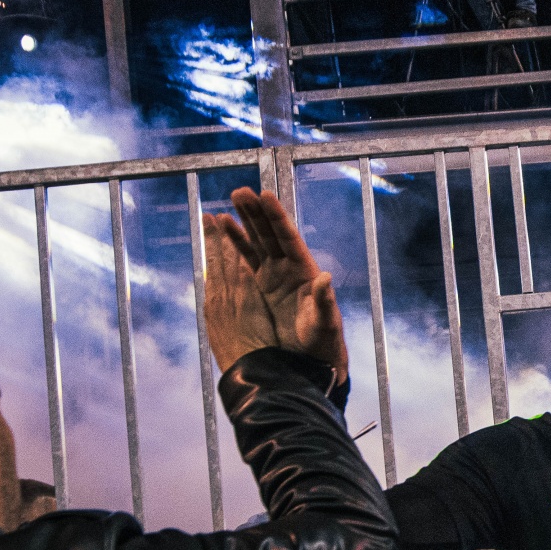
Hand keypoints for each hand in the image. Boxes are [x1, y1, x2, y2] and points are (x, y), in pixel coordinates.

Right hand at [203, 189, 346, 377]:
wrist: (312, 358)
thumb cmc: (324, 341)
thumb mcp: (325, 323)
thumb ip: (324, 301)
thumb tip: (325, 278)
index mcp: (304, 270)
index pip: (289, 238)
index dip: (277, 217)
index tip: (266, 196)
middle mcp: (289, 267)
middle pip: (270, 233)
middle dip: (256, 212)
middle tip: (241, 191)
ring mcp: (275, 274)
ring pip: (258, 241)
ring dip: (245, 221)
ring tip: (232, 199)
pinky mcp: (262, 285)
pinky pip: (247, 259)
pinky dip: (237, 243)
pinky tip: (225, 227)